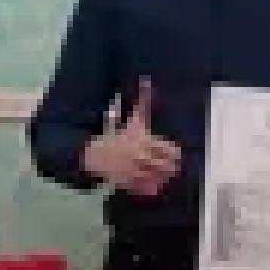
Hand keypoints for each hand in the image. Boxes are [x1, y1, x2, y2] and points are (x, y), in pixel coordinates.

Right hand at [81, 79, 180, 197]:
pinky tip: (152, 184)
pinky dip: (150, 188)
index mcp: (142, 140)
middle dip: (169, 166)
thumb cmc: (117, 135)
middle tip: (171, 165)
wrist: (94, 154)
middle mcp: (139, 155)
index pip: (168, 149)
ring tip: (163, 174)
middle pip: (165, 165)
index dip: (173, 151)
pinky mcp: (128, 182)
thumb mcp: (132, 119)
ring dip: (162, 177)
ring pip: (157, 178)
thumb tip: (147, 80)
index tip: (174, 152)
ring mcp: (133, 170)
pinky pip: (146, 189)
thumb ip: (143, 102)